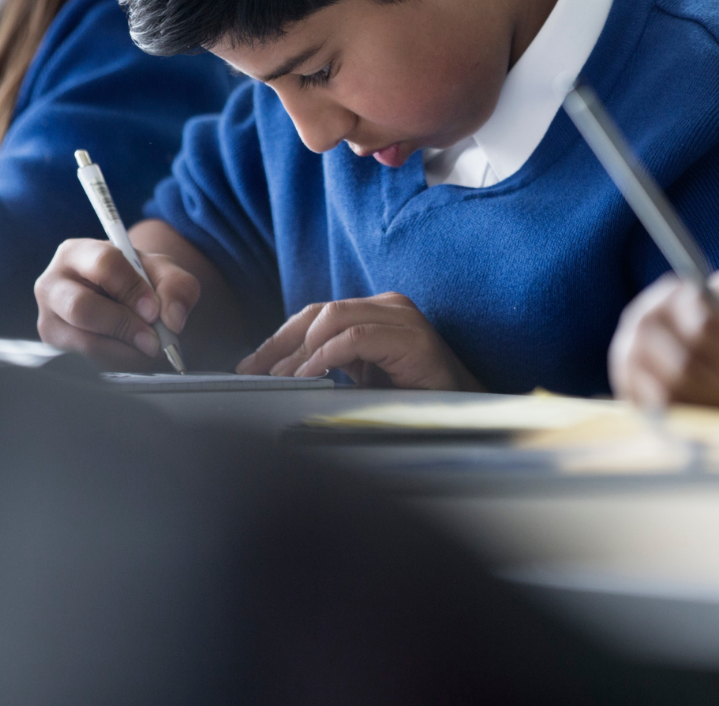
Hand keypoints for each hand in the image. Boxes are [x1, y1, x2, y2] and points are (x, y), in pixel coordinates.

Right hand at [35, 238, 199, 371]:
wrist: (120, 301)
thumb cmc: (136, 281)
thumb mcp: (161, 272)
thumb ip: (177, 286)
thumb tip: (173, 319)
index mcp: (77, 253)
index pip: (104, 264)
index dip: (132, 289)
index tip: (154, 311)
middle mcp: (52, 285)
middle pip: (82, 308)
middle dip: (124, 326)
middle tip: (154, 340)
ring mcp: (48, 320)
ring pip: (83, 342)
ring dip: (124, 352)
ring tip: (148, 349)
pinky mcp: (54, 349)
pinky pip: (84, 364)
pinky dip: (115, 364)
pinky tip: (130, 355)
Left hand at [237, 292, 480, 390]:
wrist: (467, 412)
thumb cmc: (417, 398)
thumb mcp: (366, 376)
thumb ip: (336, 362)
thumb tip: (285, 371)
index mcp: (376, 311)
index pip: (316, 314)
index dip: (280, 337)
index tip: (251, 364)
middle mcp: (389, 305)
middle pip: (317, 312)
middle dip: (280, 343)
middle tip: (253, 371)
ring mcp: (402, 317)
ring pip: (332, 318)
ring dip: (299, 352)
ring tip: (281, 379)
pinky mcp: (411, 338)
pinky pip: (355, 337)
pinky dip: (325, 357)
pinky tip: (310, 376)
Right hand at [608, 274, 718, 409]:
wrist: (682, 342)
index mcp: (674, 295)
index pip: (706, 327)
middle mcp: (642, 321)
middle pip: (687, 364)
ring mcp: (628, 356)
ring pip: (671, 392)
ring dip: (715, 412)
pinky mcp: (626, 390)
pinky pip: (657, 414)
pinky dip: (691, 425)